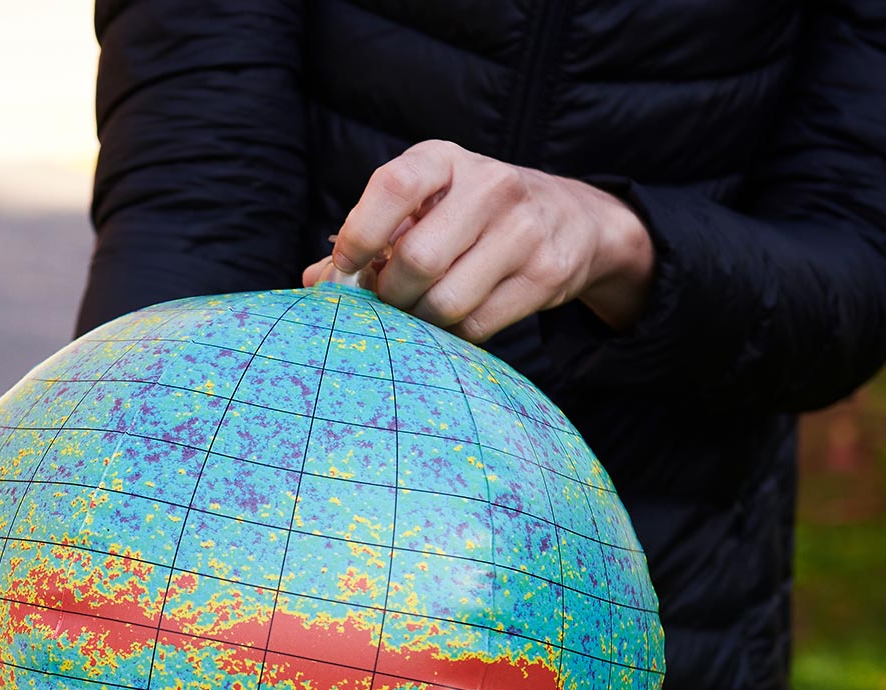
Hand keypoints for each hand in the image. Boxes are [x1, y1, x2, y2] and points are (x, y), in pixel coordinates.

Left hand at [302, 140, 655, 342]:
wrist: (573, 219)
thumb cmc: (471, 213)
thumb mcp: (425, 204)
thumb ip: (369, 237)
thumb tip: (312, 281)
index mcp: (444, 160)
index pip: (393, 187)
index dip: (359, 234)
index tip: (345, 266)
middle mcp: (490, 185)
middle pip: (417, 260)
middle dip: (391, 294)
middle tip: (389, 300)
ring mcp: (523, 231)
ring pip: (446, 301)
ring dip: (420, 319)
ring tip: (420, 309)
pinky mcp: (545, 275)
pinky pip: (476, 325)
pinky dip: (452, 334)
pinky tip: (452, 320)